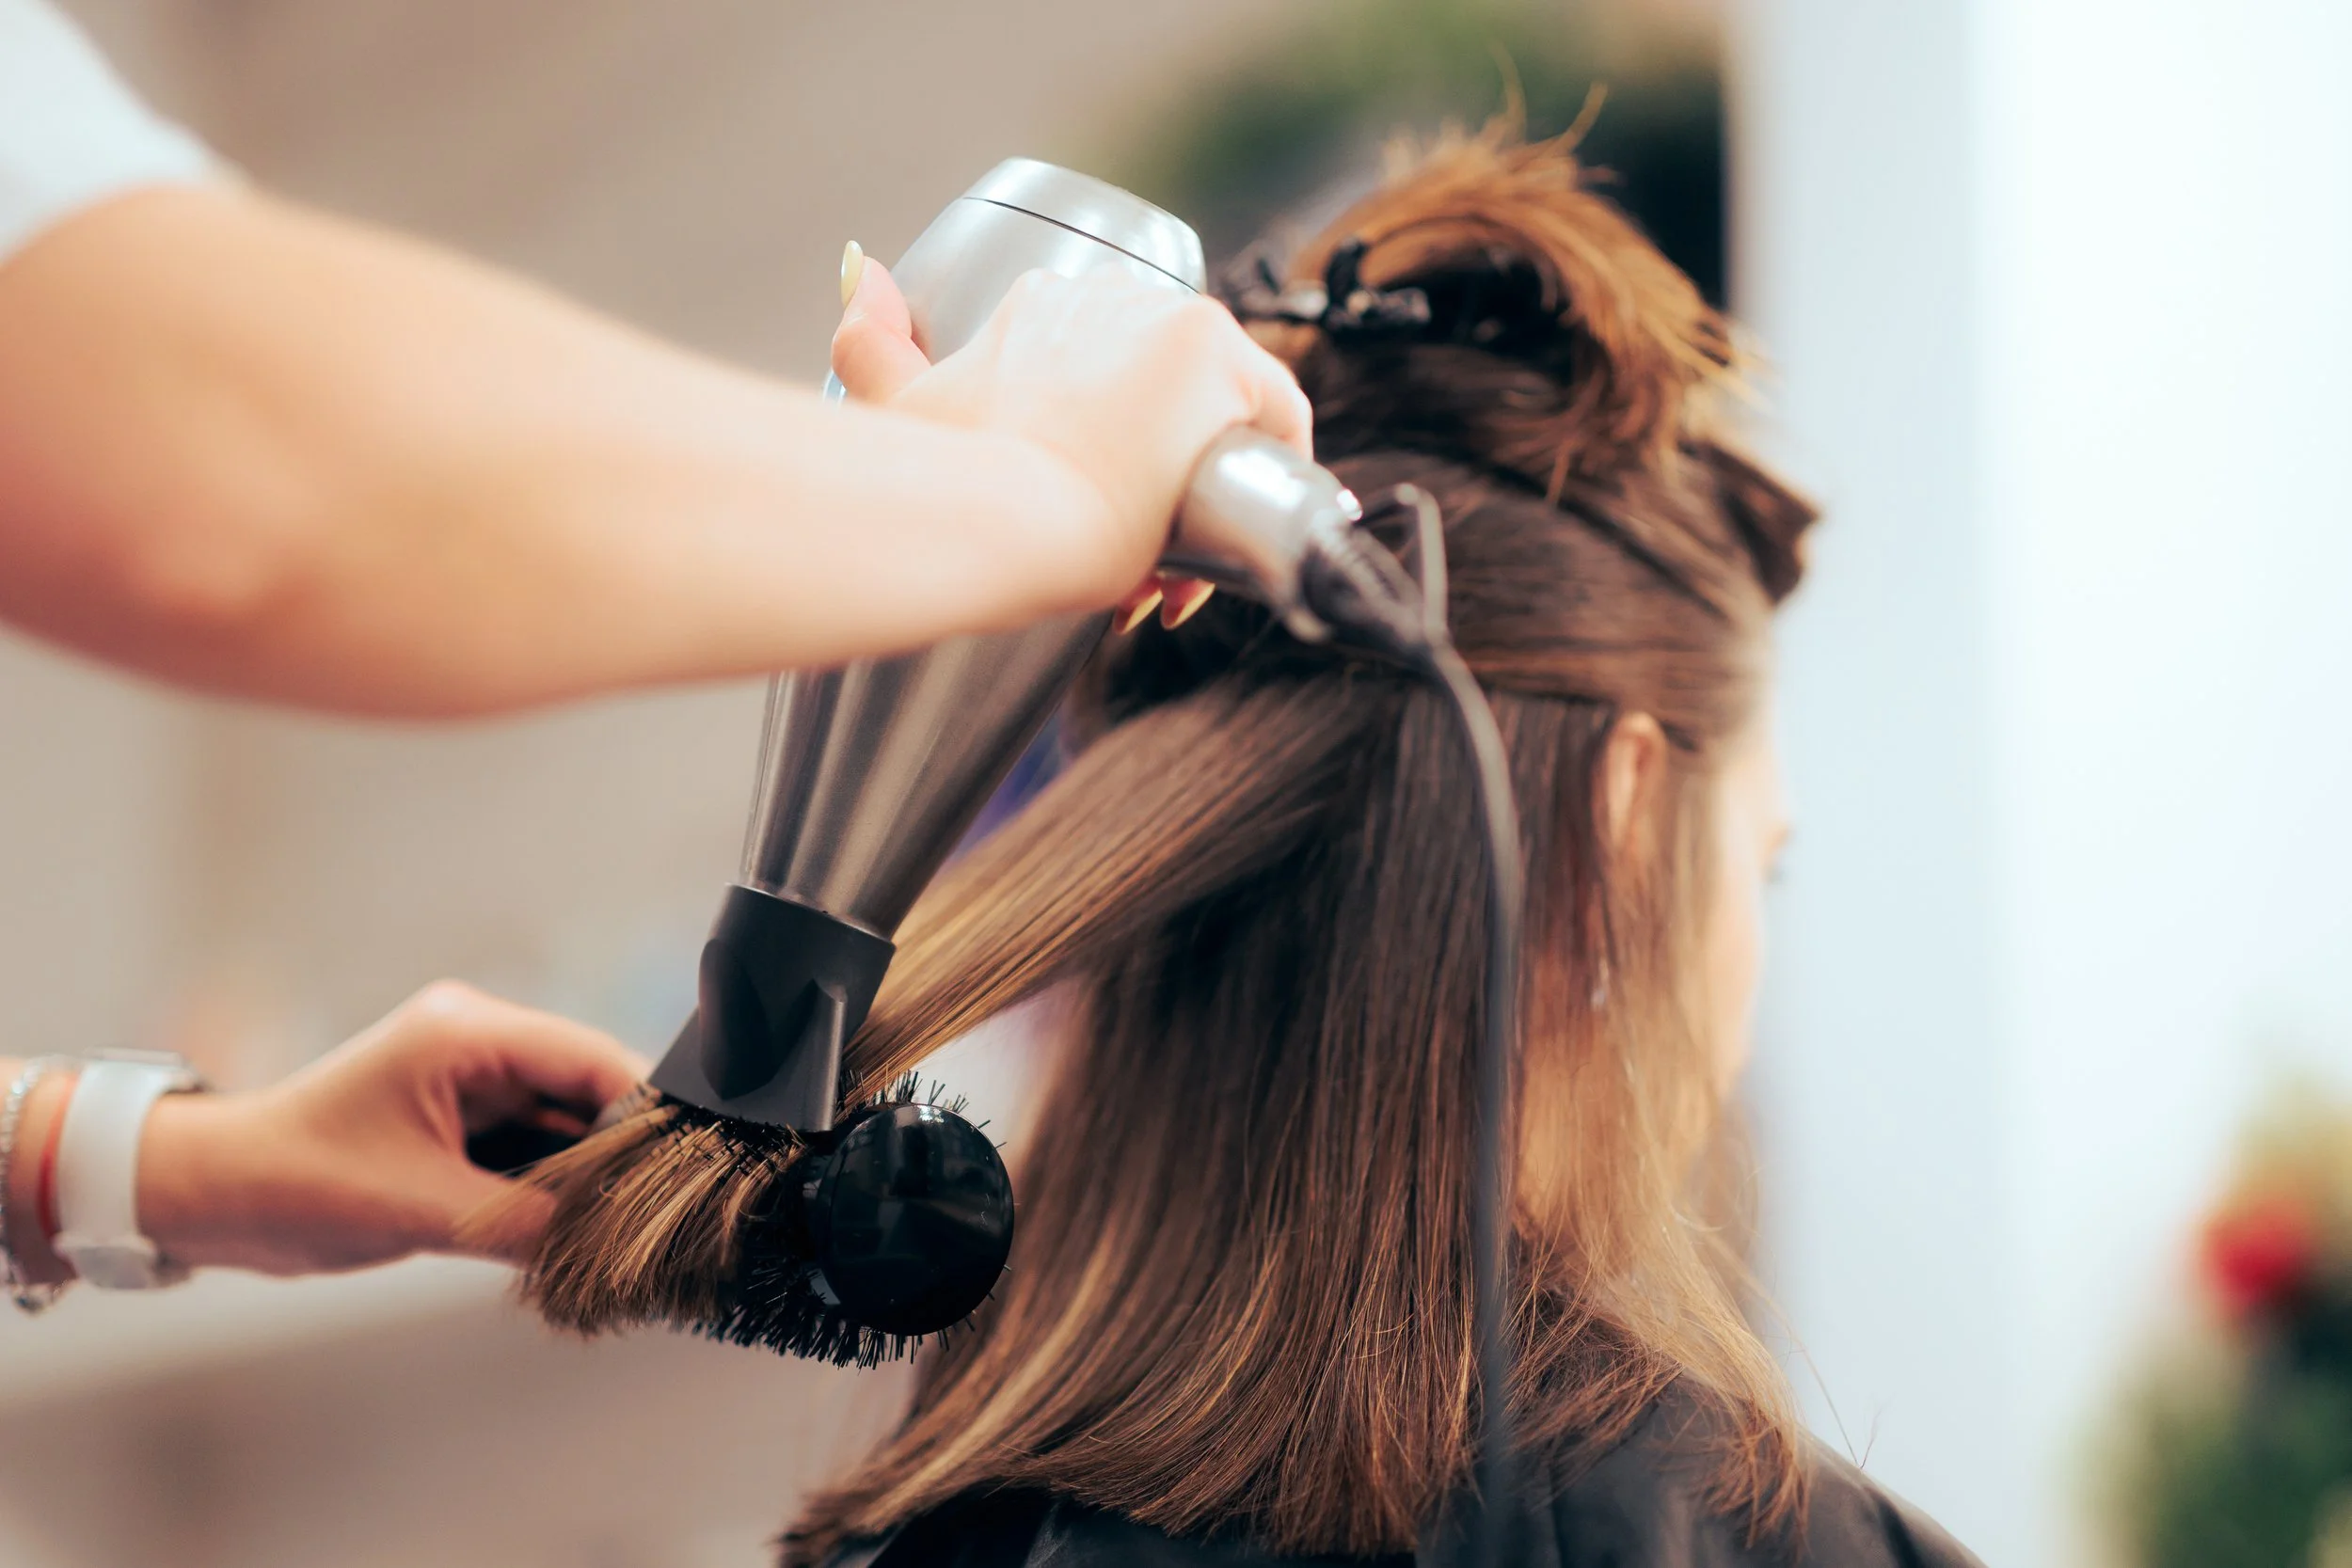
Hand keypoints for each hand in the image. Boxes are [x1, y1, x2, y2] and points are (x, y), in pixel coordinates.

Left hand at [136, 982, 645, 1275]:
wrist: (208, 1194)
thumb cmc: (297, 1183)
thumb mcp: (426, 1210)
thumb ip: (529, 1223)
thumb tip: (612, 1251)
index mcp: (470, 1032)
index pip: (594, 1059)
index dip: (650, 1112)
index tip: (692, 1170)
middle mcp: (479, 1040)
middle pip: (590, 1087)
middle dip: (624, 1151)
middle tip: (664, 1213)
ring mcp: (470, 1076)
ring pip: (567, 1120)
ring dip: (590, 1173)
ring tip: (626, 1229)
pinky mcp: (461, 1114)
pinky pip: (534, 1142)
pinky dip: (555, 1183)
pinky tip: (580, 1225)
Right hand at [831, 246, 1313, 629]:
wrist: (995, 523)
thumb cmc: (945, 487)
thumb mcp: (901, 410)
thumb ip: (870, 345)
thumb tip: (861, 267)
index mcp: (1042, 308)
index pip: (1117, 381)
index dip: (1115, 462)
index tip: (1096, 525)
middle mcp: (1107, 295)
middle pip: (1176, 402)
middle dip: (1161, 488)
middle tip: (1134, 568)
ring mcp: (1164, 319)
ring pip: (1226, 413)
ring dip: (1209, 491)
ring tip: (1169, 571)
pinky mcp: (1212, 354)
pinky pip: (1281, 412)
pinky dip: (1274, 470)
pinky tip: (1241, 529)